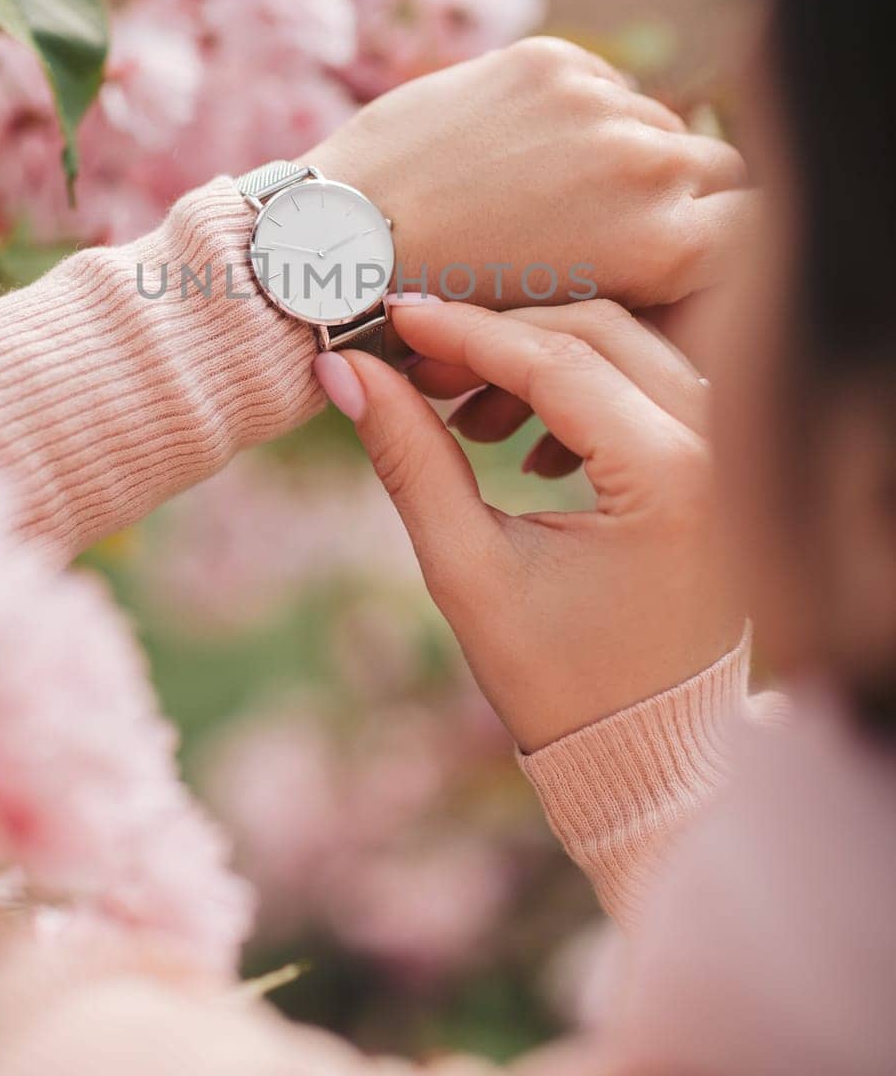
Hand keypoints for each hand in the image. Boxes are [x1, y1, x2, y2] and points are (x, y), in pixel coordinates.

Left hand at [306, 37, 747, 310]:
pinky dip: (579, 115)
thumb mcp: (573, 321)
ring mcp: (597, 104)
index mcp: (664, 244)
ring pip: (656, 121)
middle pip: (718, 166)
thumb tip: (695, 251)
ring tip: (565, 194)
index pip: (756, 226)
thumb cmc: (453, 313)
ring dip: (629, 152)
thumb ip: (647, 283)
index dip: (727, 246)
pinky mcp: (548, 62)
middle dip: (685, 196)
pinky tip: (522, 156)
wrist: (341, 247)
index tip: (689, 259)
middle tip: (633, 224)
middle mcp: (647, 165)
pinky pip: (601, 85)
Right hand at [319, 297, 742, 752]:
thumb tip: (345, 371)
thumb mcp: (469, 570)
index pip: (556, 361)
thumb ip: (410, 458)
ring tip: (463, 416)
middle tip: (417, 365)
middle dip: (498, 337)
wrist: (651, 759)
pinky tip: (523, 445)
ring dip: (539, 361)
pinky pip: (650, 384)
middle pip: (598, 331)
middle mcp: (718, 448)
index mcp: (669, 477)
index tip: (393, 317)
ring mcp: (731, 452)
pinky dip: (582, 391)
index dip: (463, 332)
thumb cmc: (560, 684)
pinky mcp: (724, 463)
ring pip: (627, 348)